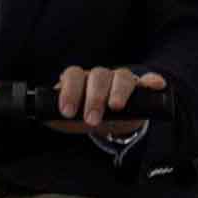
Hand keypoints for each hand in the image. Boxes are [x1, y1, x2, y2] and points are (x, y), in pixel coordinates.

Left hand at [52, 66, 167, 131]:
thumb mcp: (70, 119)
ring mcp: (122, 81)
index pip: (73, 75)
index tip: (68, 111)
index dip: (69, 91)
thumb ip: (54, 116)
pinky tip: (156, 85)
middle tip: (91, 119)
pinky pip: (148, 81)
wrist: (110, 122)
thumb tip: (42, 116)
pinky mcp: (141, 90)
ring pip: (121, 77)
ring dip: (118, 91)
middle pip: (97, 76)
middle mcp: (101, 76)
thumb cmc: (86, 115)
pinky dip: (152, 81)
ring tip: (115, 107)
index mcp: (81, 79)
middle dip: (94, 98)